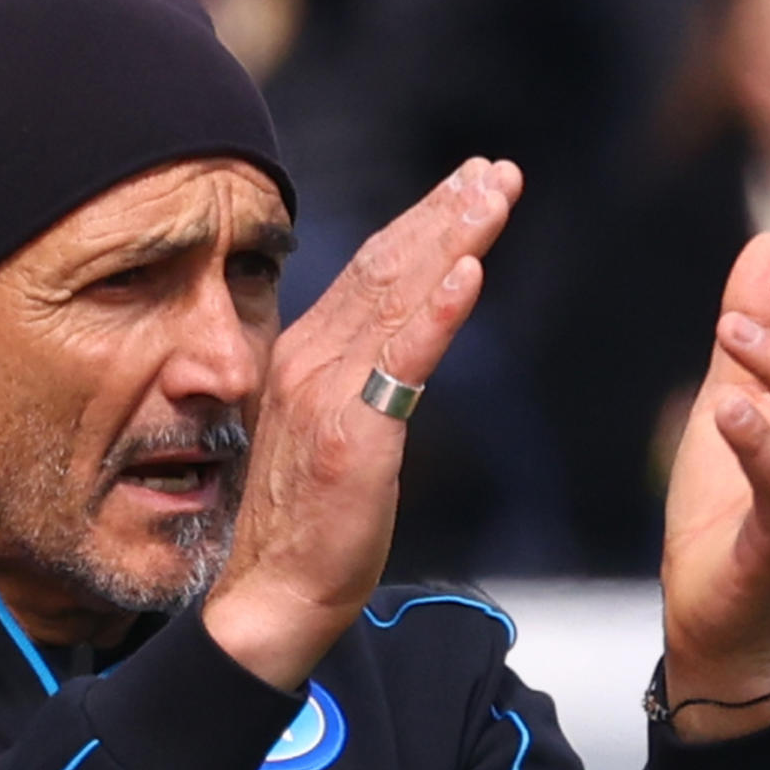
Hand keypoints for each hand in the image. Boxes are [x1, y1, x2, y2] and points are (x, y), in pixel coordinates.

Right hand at [202, 158, 519, 688]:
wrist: (270, 597)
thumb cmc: (306, 530)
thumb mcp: (331, 437)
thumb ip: (356, 387)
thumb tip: (393, 360)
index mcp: (305, 359)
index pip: (371, 273)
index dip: (421, 223)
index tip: (469, 186)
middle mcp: (311, 362)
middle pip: (387, 269)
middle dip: (446, 213)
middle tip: (499, 171)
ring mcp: (329, 396)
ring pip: (398, 300)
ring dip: (452, 240)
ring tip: (496, 196)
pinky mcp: (352, 437)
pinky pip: (402, 363)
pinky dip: (436, 313)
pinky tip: (468, 272)